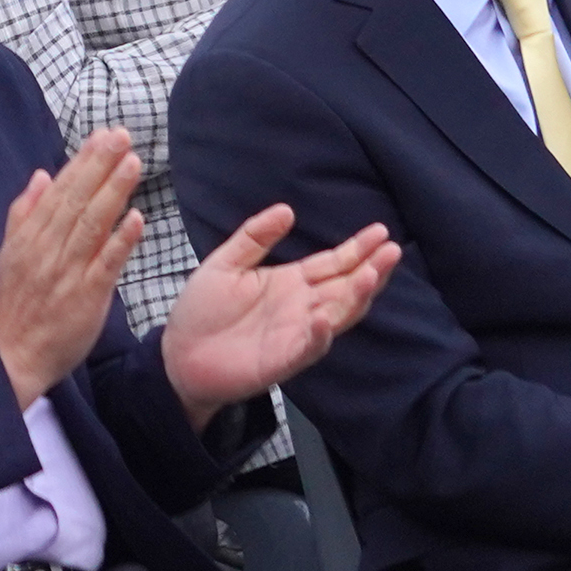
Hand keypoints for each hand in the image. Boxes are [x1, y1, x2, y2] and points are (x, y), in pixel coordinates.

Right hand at [0, 129, 144, 409]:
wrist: (12, 355)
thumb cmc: (15, 305)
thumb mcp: (9, 253)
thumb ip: (24, 213)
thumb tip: (42, 175)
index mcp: (29, 236)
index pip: (60, 191)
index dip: (82, 162)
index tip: (103, 136)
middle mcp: (48, 249)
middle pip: (77, 200)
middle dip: (100, 165)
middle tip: (122, 136)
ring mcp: (67, 272)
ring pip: (92, 225)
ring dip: (113, 192)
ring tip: (133, 163)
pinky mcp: (86, 297)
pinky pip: (105, 264)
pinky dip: (120, 240)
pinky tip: (136, 218)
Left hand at [159, 203, 398, 416]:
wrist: (178, 354)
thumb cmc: (202, 310)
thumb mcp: (225, 263)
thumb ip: (254, 237)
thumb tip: (287, 210)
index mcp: (291, 282)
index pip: (333, 263)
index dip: (357, 249)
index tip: (381, 231)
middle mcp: (302, 307)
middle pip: (345, 287)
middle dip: (370, 270)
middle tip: (392, 250)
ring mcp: (296, 334)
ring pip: (337, 315)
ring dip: (355, 297)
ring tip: (371, 275)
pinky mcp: (282, 360)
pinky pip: (307, 347)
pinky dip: (318, 334)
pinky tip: (324, 317)